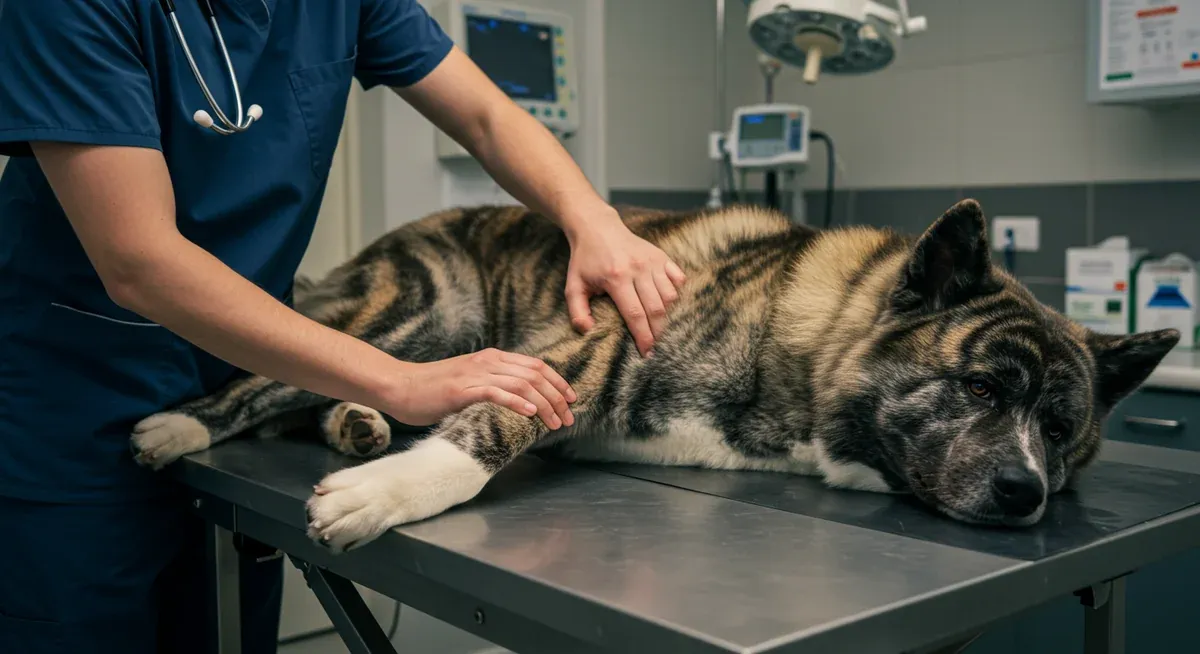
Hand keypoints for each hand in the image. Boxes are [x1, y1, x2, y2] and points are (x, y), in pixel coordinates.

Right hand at [386, 349, 575, 428]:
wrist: (399, 386)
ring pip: (521, 383)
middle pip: (535, 374)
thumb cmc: (433, 389)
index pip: (536, 365)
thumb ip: (493, 385)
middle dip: (557, 397)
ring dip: (544, 404)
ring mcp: (475, 374)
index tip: (571, 399)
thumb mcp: (470, 381)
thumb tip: (519, 398)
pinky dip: (517, 402)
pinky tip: (531, 413)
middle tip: (569, 418)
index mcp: (493, 358)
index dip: (558, 382)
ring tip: (555, 422)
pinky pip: (496, 392)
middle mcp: (488, 361)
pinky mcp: (462, 389)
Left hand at [564, 212, 686, 356]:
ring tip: (658, 325)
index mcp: (616, 278)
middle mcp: (637, 269)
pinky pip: (678, 278)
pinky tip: (667, 303)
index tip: (646, 352)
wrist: (597, 227)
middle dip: (657, 331)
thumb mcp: (573, 286)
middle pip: (656, 308)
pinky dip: (676, 293)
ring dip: (667, 314)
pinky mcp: (661, 255)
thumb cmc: (585, 260)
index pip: (635, 314)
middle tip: (654, 344)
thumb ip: (577, 311)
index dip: (643, 336)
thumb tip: (588, 331)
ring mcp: (652, 261)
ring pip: (670, 295)